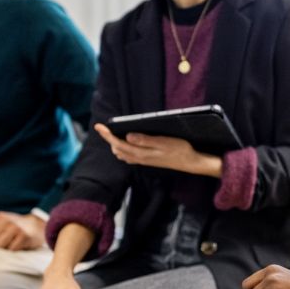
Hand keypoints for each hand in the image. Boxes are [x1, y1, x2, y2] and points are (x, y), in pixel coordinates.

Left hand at [0, 211, 45, 250]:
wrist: (38, 226)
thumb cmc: (16, 228)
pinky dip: (14, 250)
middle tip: (3, 243)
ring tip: (10, 244)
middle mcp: (7, 220)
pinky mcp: (24, 236)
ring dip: (4, 248)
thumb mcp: (2, 223)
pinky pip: (11, 249)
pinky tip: (18, 246)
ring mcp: (16, 228)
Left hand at [94, 124, 222, 176]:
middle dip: (109, 138)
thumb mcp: (163, 142)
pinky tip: (126, 143)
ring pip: (122, 153)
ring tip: (113, 133)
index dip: (107, 135)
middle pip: (117, 148)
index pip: (118, 143)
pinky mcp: (147, 160)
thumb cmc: (179, 150)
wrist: (190, 162)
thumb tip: (128, 136)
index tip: (99, 126)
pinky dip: (123, 149)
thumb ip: (145, 140)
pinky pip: (129, 156)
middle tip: (105, 127)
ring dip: (115, 144)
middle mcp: (139, 158)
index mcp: (141, 153)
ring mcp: (142, 160)